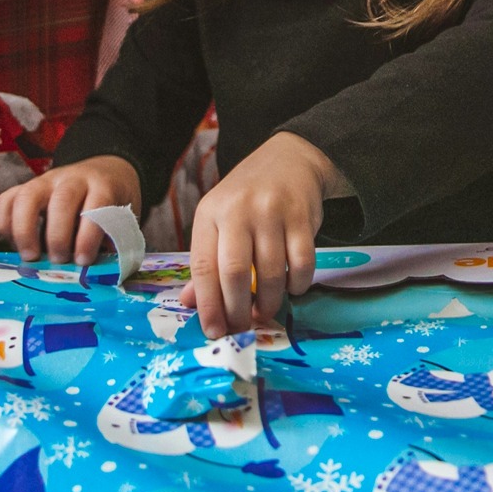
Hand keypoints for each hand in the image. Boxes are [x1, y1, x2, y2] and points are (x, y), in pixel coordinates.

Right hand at [0, 155, 142, 264]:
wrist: (103, 172)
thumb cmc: (110, 206)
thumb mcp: (120, 219)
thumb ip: (108, 241)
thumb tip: (92, 272)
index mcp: (102, 187)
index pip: (96, 206)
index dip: (88, 235)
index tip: (83, 261)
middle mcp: (72, 179)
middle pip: (61, 200)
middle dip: (57, 235)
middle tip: (57, 261)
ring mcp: (46, 181)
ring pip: (28, 196)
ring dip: (24, 229)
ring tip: (29, 256)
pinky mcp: (25, 187)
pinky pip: (7, 199)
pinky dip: (4, 221)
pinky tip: (12, 242)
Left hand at [179, 132, 351, 338]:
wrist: (288, 160)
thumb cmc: (245, 199)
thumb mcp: (218, 221)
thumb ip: (206, 261)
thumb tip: (190, 303)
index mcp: (209, 215)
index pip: (203, 266)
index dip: (207, 304)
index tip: (213, 331)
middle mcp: (237, 211)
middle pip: (234, 272)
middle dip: (238, 309)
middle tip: (241, 327)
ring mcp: (271, 212)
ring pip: (270, 271)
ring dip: (268, 302)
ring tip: (264, 312)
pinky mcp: (302, 216)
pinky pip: (302, 262)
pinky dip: (297, 284)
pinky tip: (291, 289)